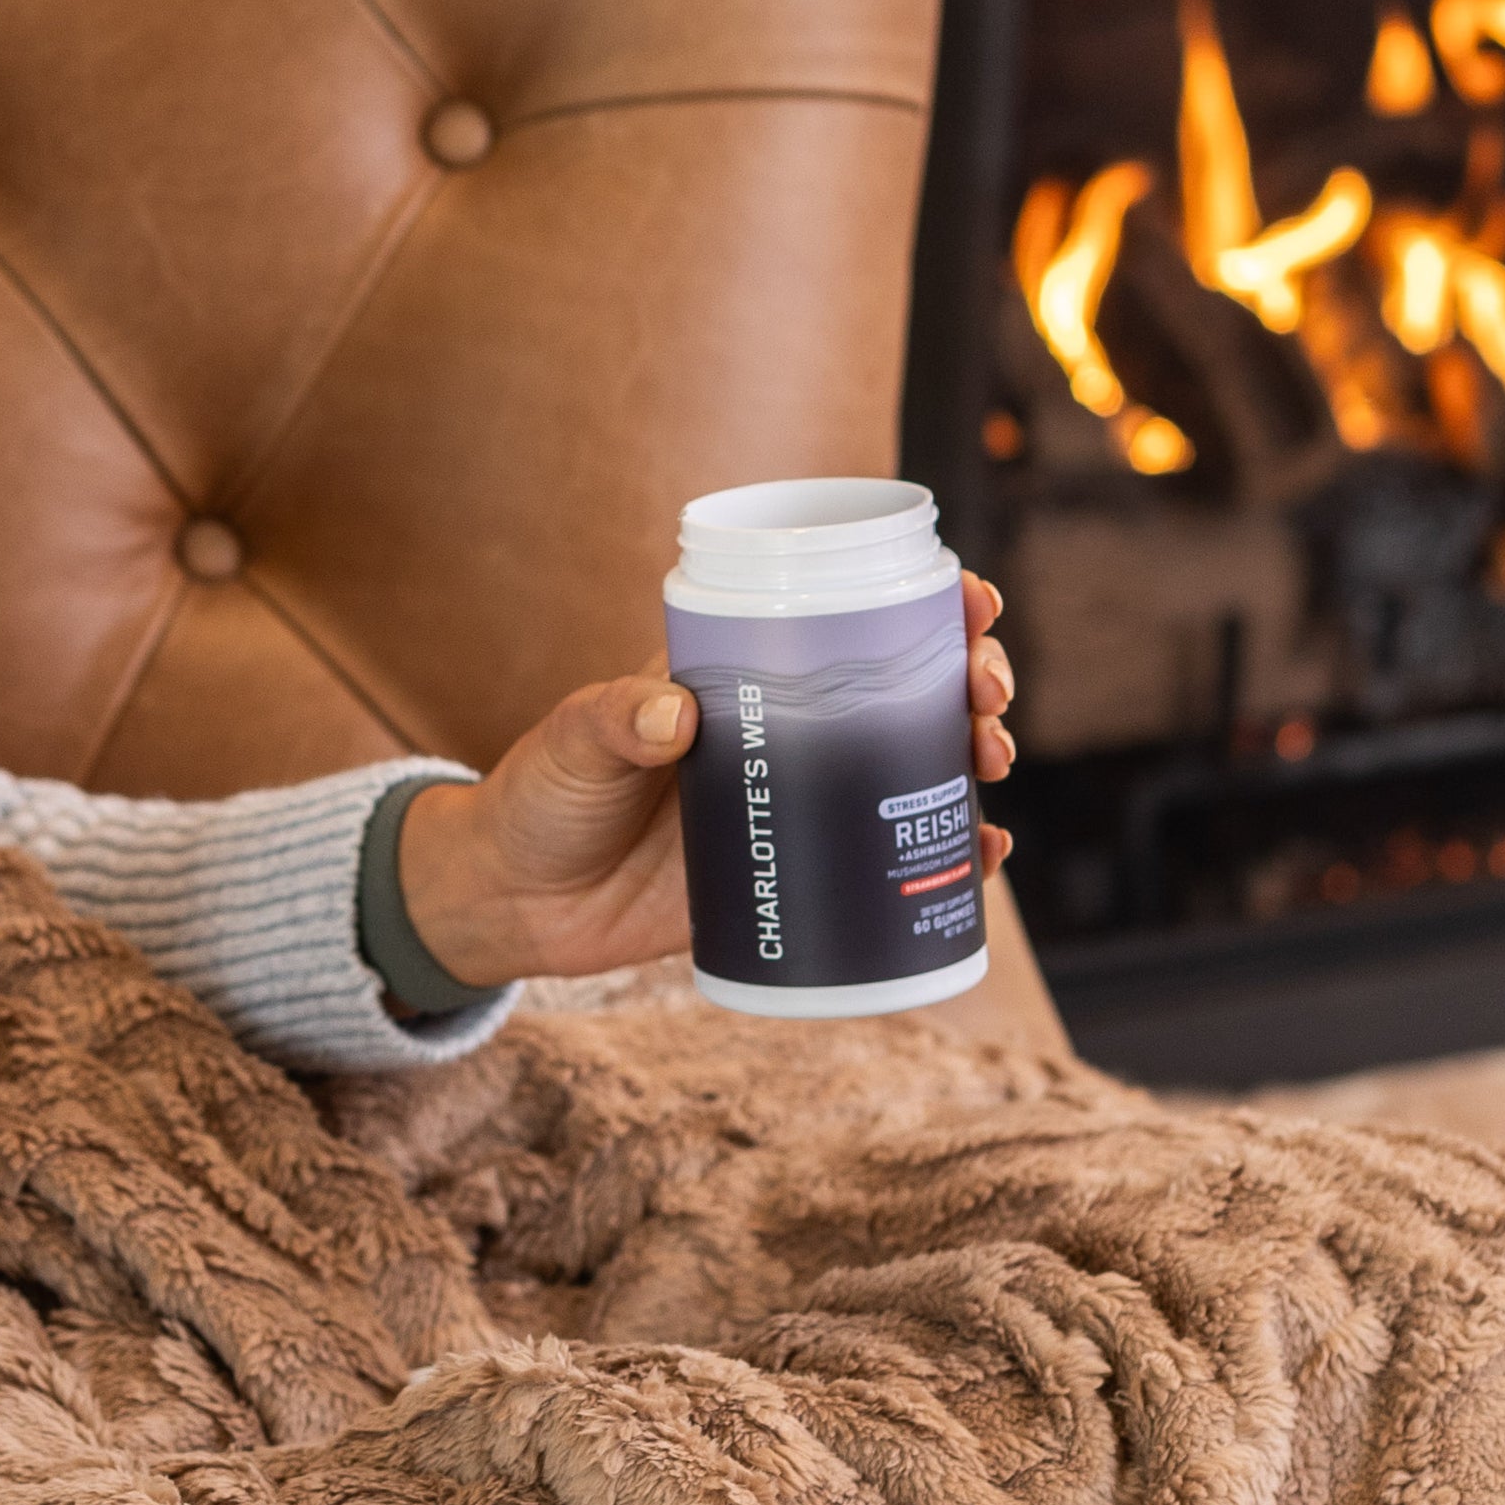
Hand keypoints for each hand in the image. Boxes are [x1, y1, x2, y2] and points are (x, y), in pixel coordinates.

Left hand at [393, 571, 1021, 990]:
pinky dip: (946, 854)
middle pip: (905, 689)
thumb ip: (612, 724)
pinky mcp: (799, 874)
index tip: (970, 600)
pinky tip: (986, 855)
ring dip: (969, 758)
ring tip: (989, 762)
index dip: (921, 601)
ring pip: (911, 768)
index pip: (845, 615)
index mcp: (742, 674)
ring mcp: (799, 802)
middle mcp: (787, 729)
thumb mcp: (570, 745)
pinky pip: (888, 858)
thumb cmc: (538, 799)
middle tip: (986, 699)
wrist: (516, 904)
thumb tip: (672, 713)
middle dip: (966, 680)